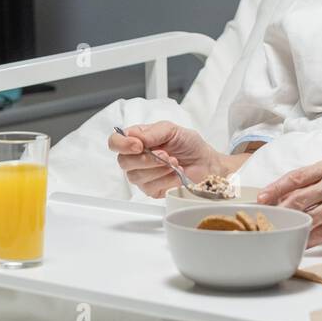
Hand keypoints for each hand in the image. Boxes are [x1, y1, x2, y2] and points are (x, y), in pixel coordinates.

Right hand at [108, 121, 226, 197]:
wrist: (206, 163)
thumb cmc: (189, 144)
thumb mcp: (172, 130)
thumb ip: (153, 132)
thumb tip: (136, 139)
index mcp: (137, 140)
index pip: (115, 142)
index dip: (122, 145)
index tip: (139, 145)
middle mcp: (136, 158)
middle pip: (123, 162)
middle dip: (147, 159)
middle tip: (166, 155)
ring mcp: (142, 176)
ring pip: (136, 176)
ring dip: (159, 169)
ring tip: (175, 163)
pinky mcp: (151, 190)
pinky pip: (150, 187)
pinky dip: (166, 180)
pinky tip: (176, 174)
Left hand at [256, 159, 321, 246]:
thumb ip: (314, 180)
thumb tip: (284, 192)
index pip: (296, 177)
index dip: (276, 188)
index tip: (262, 197)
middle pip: (300, 197)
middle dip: (279, 209)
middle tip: (266, 217)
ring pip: (311, 216)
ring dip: (293, 225)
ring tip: (279, 230)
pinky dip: (310, 239)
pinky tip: (299, 243)